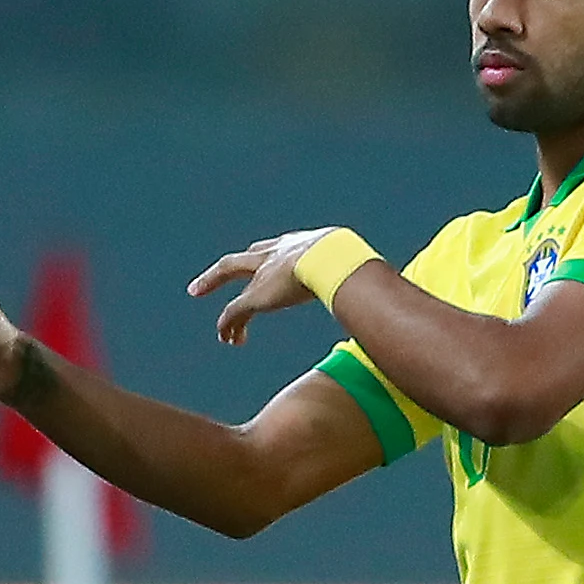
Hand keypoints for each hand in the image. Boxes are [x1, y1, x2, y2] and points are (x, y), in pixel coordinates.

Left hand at [187, 229, 350, 345]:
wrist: (331, 257)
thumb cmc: (349, 261)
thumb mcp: (353, 266)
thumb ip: (362, 280)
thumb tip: (383, 291)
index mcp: (296, 245)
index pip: (272, 248)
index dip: (262, 256)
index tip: (256, 260)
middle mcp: (273, 254)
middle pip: (239, 261)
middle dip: (221, 274)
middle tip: (200, 287)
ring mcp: (261, 274)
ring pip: (230, 285)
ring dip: (225, 309)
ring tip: (222, 332)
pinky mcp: (255, 296)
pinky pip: (234, 312)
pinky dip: (230, 325)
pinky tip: (228, 338)